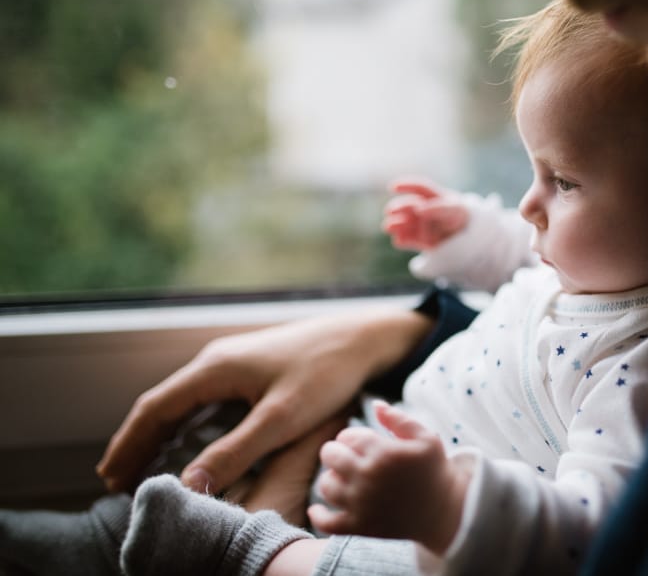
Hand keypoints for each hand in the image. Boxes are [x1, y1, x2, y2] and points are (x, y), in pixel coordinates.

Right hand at [96, 307, 432, 494]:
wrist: (362, 338)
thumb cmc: (326, 373)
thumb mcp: (281, 419)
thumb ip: (235, 451)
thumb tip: (189, 483)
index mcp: (215, 368)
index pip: (155, 408)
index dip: (130, 444)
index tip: (111, 476)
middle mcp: (216, 360)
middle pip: (163, 404)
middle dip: (138, 442)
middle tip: (117, 480)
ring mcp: (233, 361)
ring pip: (183, 400)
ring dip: (160, 433)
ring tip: (143, 466)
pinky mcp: (251, 366)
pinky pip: (203, 398)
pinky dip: (186, 423)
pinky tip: (189, 441)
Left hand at [308, 401, 469, 554]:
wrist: (444, 512)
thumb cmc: (435, 470)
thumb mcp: (425, 437)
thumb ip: (398, 418)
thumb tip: (375, 404)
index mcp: (383, 452)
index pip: (347, 436)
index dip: (351, 436)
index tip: (361, 443)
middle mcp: (368, 477)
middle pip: (330, 455)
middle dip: (336, 452)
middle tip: (347, 457)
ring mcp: (362, 504)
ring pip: (325, 486)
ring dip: (330, 478)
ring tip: (342, 478)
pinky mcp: (360, 526)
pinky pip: (326, 522)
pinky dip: (317, 514)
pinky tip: (318, 507)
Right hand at [382, 177, 468, 250]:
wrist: (473, 242)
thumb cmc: (464, 220)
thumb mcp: (455, 210)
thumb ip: (438, 208)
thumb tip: (419, 209)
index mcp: (435, 197)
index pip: (420, 188)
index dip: (407, 185)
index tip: (393, 187)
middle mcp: (426, 211)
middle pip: (409, 207)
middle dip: (398, 207)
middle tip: (390, 210)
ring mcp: (423, 226)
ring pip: (405, 224)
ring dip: (396, 224)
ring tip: (388, 227)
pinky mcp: (423, 242)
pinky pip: (410, 241)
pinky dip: (403, 241)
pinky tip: (399, 241)